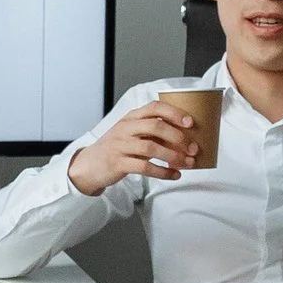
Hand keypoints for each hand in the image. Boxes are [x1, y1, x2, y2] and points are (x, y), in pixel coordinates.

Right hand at [68, 98, 207, 197]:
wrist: (89, 165)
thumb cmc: (116, 149)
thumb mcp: (131, 134)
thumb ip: (152, 133)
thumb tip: (183, 137)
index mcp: (131, 118)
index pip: (154, 107)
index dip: (174, 113)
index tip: (190, 122)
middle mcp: (125, 128)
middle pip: (155, 126)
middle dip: (178, 136)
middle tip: (193, 147)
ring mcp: (121, 145)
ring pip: (151, 147)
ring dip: (174, 156)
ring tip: (188, 163)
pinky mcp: (119, 163)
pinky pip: (145, 167)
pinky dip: (163, 172)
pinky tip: (174, 175)